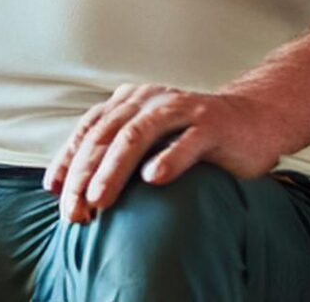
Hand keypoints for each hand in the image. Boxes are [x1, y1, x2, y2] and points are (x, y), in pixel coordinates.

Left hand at [43, 84, 288, 223]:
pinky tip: (153, 179)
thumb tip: (70, 187)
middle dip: (85, 174)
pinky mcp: (211, 125)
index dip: (69, 160)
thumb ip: (115, 152)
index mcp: (129, 102)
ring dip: (114, 170)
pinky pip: (186, 142)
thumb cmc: (194, 136)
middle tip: (74, 210)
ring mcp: (180, 110)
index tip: (54, 192)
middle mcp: (149, 100)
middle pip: (106, 137)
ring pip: (137, 136)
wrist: (254, 119)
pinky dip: (168, 159)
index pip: (89, 131)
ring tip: (99, 199)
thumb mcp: (150, 139)